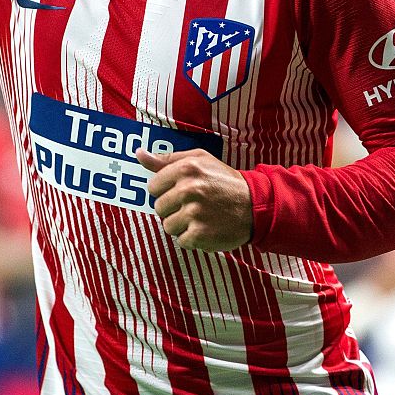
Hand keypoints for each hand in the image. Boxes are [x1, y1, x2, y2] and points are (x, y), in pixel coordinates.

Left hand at [137, 147, 252, 251]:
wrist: (256, 204)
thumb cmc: (224, 181)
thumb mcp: (199, 160)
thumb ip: (166, 159)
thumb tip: (139, 154)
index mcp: (186, 167)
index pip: (153, 186)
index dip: (166, 191)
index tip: (181, 191)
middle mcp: (189, 189)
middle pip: (158, 208)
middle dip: (173, 209)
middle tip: (194, 205)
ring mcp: (194, 212)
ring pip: (167, 226)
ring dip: (181, 225)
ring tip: (200, 216)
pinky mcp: (200, 234)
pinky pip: (181, 240)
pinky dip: (192, 238)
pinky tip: (206, 227)